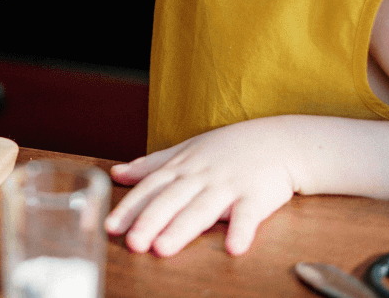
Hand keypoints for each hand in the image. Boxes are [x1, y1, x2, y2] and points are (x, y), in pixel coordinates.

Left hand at [105, 119, 299, 256]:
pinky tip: (234, 248)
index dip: (130, 207)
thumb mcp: (187, 150)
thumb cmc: (228, 148)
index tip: (110, 226)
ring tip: (162, 249)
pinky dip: (242, 230)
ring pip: (202, 208)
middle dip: (150, 221)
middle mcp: (201, 175)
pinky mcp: (257, 196)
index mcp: (183, 166)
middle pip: (171, 199)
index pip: (151, 187)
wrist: (278, 141)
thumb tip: (117, 173)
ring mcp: (229, 184)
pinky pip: (249, 215)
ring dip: (182, 228)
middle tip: (132, 243)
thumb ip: (152, 164)